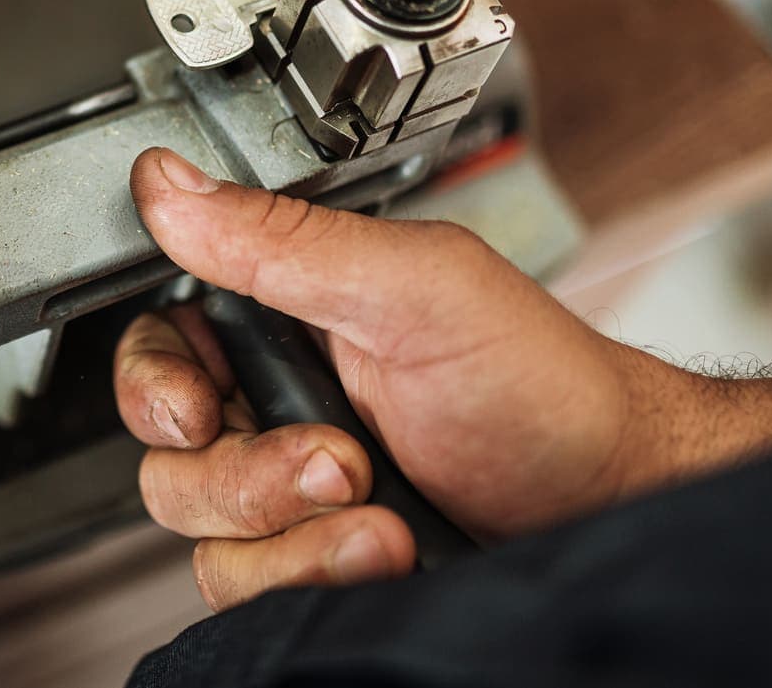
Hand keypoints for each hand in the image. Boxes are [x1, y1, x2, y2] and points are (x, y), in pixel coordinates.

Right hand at [114, 147, 722, 611]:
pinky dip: (310, 576)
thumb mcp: (412, 288)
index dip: (157, 383)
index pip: (159, 342)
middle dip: (247, 470)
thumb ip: (282, 239)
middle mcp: (275, 402)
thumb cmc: (542, 388)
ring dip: (291, 530)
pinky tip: (380, 552)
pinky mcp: (313, 558)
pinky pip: (245, 584)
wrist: (614, 501)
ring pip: (201, 527)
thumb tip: (169, 187)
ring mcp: (291, 489)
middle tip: (335, 458)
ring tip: (379, 512)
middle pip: (169, 450)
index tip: (199, 410)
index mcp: (283, 316)